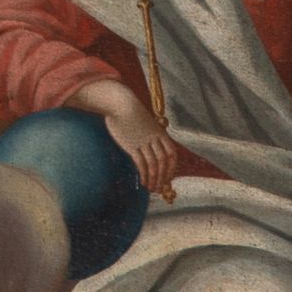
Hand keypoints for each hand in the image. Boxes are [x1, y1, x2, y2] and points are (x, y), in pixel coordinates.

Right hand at [75, 79, 178, 201]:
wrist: (120, 103)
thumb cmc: (131, 114)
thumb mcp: (147, 123)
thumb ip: (152, 136)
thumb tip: (153, 149)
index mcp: (160, 133)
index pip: (172, 155)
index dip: (172, 168)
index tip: (168, 178)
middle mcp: (154, 139)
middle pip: (163, 162)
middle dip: (163, 177)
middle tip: (159, 188)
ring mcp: (143, 142)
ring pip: (153, 165)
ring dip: (154, 179)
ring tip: (151, 188)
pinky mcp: (131, 145)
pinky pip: (141, 163)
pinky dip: (144, 175)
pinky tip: (143, 182)